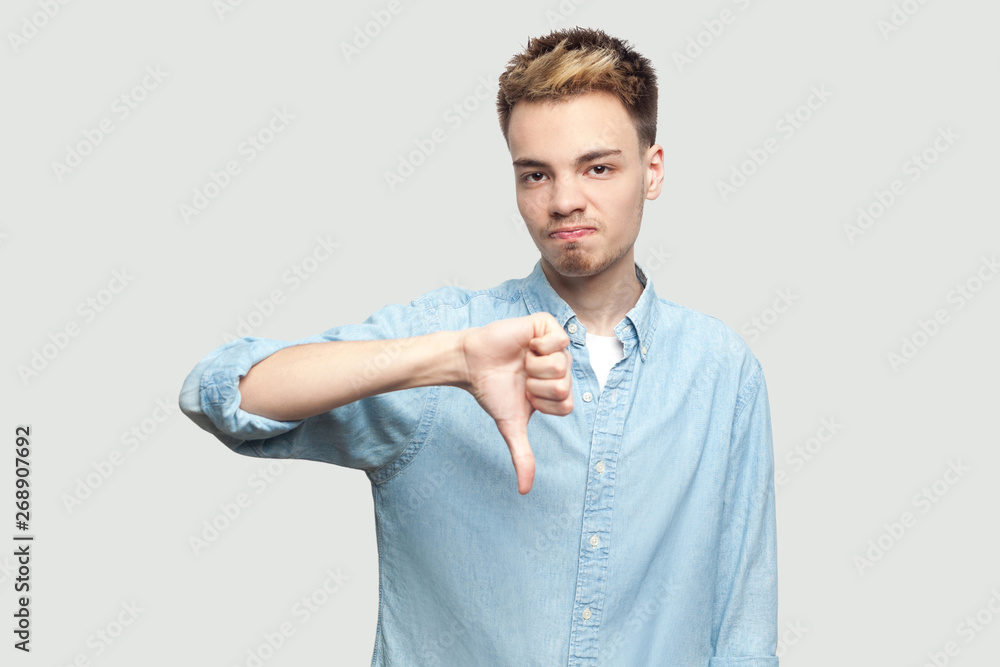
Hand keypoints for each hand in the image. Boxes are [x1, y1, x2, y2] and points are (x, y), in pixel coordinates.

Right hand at [458, 312, 573, 494]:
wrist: (472, 364)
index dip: (543, 402)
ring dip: (535, 366)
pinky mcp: (546, 325)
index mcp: (557, 390)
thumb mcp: (511, 425)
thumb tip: (525, 491)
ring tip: (522, 360)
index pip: (567, 404)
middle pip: (565, 385)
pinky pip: (560, 339)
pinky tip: (527, 344)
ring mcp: (555, 346)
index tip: (525, 395)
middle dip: (537, 385)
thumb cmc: (492, 391)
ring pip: (561, 364)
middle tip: (522, 376)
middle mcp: (560, 368)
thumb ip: (523, 456)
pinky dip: (540, 345)